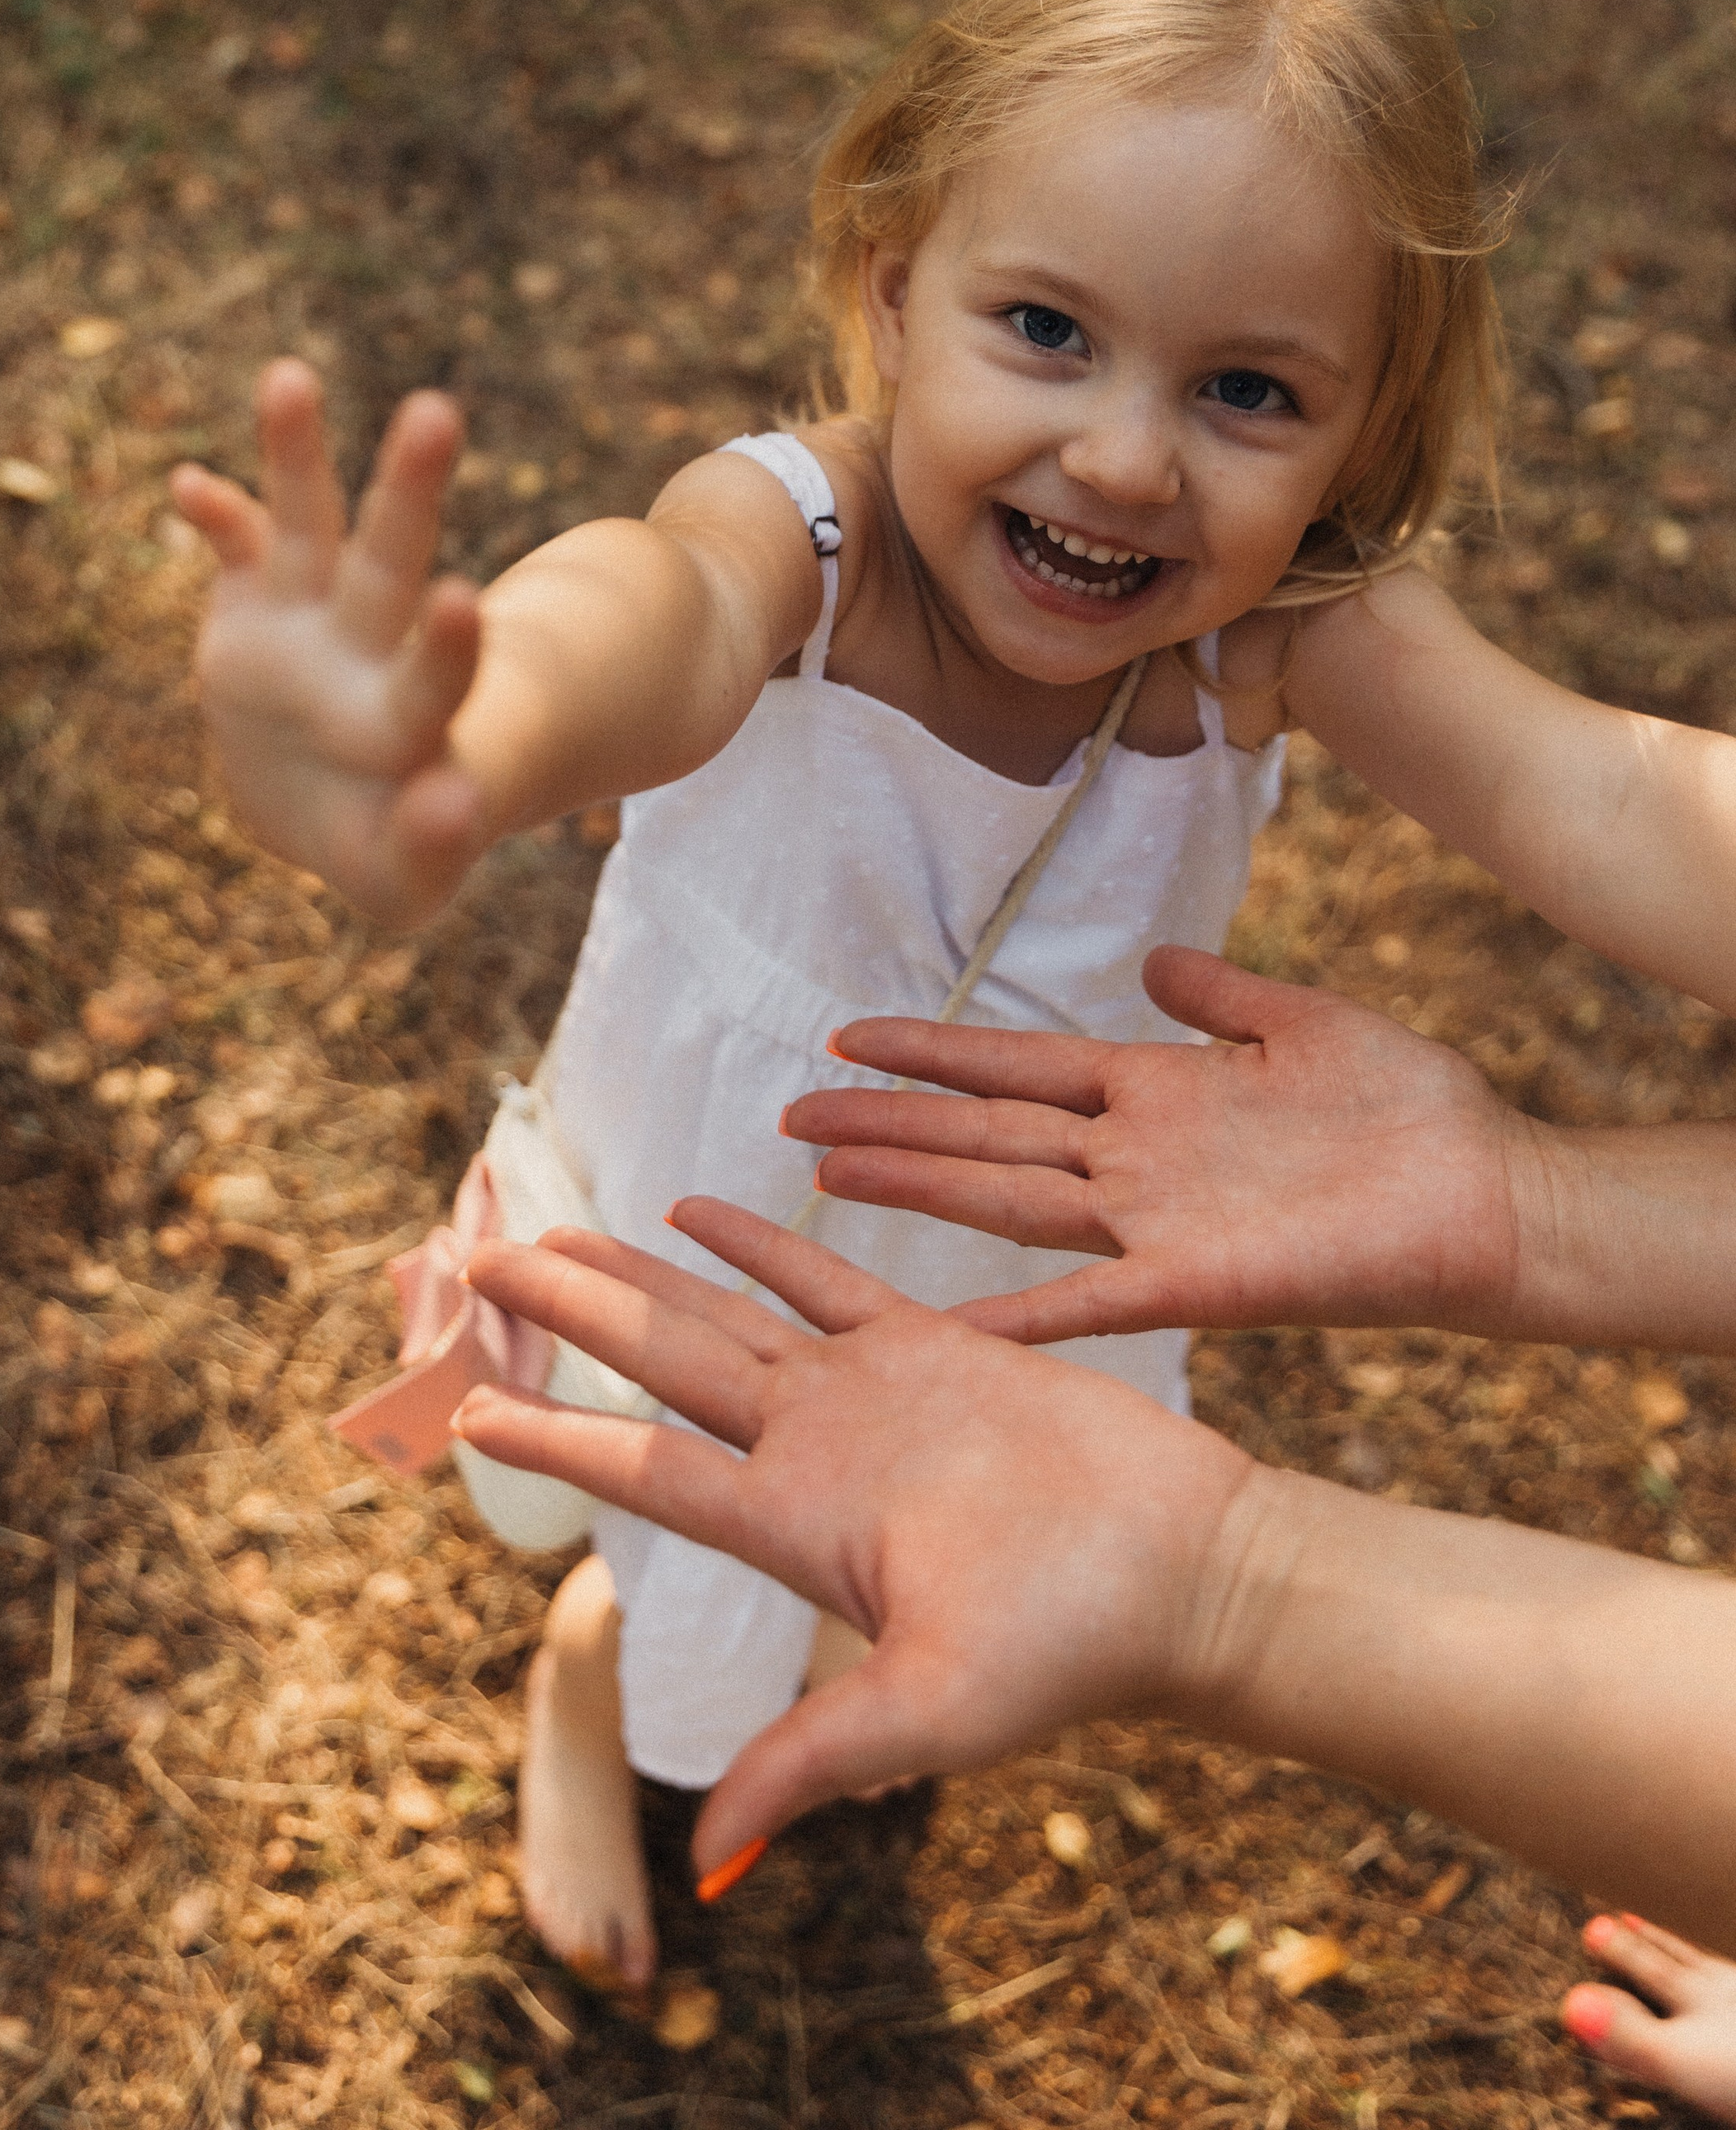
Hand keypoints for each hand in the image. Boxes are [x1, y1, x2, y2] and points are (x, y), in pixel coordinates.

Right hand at [171, 363, 485, 925]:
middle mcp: (366, 648)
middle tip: (436, 411)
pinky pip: (239, 543)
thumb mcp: (406, 881)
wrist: (340, 810)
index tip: (458, 600)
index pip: (433, 678)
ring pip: (311, 521)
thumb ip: (432, 852)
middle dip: (409, 491)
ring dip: (297, 452)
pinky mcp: (253, 604)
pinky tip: (190, 488)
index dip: (444, 651)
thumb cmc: (388, 849)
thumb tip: (456, 799)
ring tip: (290, 376)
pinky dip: (218, 514)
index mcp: (409, 720)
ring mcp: (310, 617)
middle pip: (388, 562)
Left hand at [455, 1204, 1253, 1882]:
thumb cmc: (1071, 1647)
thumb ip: (812, 1766)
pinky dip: (763, 1242)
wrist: (1187, 1572)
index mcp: (795, 1522)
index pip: (643, 1471)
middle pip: (661, 1365)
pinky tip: (701, 1208)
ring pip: (724, 1313)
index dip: (555, 1440)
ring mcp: (868, 1395)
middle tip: (480, 1264)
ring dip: (641, 1271)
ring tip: (557, 1233)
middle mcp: (812, 1452)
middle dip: (570, 1316)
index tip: (468, 1416)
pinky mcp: (935, 1348)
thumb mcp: (928, 1716)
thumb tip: (711, 1863)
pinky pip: (827, 1277)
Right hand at [784, 947, 1537, 1344]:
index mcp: (1155, 1090)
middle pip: (985, 1131)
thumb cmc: (1411, 1108)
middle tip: (790, 1115)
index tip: (848, 1033)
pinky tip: (943, 1320)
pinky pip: (1084, 1301)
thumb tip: (1154, 960)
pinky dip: (1013, 1313)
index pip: (1016, 1062)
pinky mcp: (1194, 1280)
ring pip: (1007, 1196)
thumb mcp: (1302, 1020)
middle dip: (889, 1121)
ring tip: (826, 1170)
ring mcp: (1155, 1220)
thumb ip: (1221, 996)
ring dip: (918, 1184)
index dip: (932, 1048)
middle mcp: (1136, 1157)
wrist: (1490, 1193)